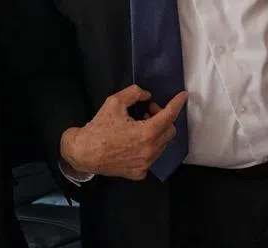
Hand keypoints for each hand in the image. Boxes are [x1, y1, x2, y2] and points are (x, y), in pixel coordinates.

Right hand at [59, 84, 187, 180]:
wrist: (84, 152)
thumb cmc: (99, 127)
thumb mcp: (114, 102)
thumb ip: (134, 93)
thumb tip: (147, 96)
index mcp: (147, 133)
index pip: (169, 116)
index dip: (177, 104)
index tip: (183, 96)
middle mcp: (150, 151)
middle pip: (170, 131)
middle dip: (163, 118)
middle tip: (148, 111)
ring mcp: (146, 164)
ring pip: (162, 145)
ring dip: (156, 133)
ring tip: (140, 125)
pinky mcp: (139, 173)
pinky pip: (151, 157)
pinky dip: (148, 146)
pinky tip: (134, 142)